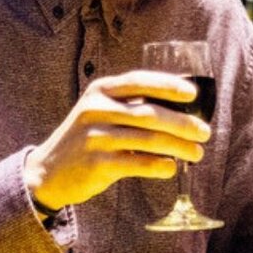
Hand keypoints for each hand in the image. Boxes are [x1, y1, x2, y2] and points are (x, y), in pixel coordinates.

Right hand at [22, 70, 210, 210]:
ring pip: (148, 140)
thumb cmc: (85, 139)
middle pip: (149, 113)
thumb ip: (128, 106)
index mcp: (99, 91)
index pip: (139, 81)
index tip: (193, 93)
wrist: (47, 171)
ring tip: (197, 153)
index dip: (168, 85)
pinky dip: (159, 166)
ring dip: (178, 147)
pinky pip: (137, 163)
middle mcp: (96, 110)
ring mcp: (95, 137)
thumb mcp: (98, 112)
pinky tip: (172, 168)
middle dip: (183, 123)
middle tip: (205, 132)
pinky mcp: (97, 164)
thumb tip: (178, 109)